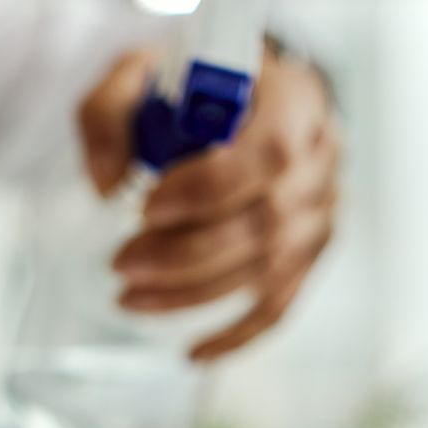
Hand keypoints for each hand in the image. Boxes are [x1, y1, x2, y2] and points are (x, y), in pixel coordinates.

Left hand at [77, 45, 340, 360]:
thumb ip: (108, 116)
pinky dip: (238, 334)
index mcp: (294, 98)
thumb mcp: (137, 73)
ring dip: (195, 293)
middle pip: (268, 221)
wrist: (232, 97)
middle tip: (121, 264)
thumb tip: (106, 185)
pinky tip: (194, 353)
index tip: (144, 206)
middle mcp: (322, 155)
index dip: (208, 189)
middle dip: (187, 253)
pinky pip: (282, 303)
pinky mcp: (310, 251)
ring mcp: (322, 209)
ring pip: (269, 268)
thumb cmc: (186, 85)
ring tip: (129, 298)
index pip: (269, 153)